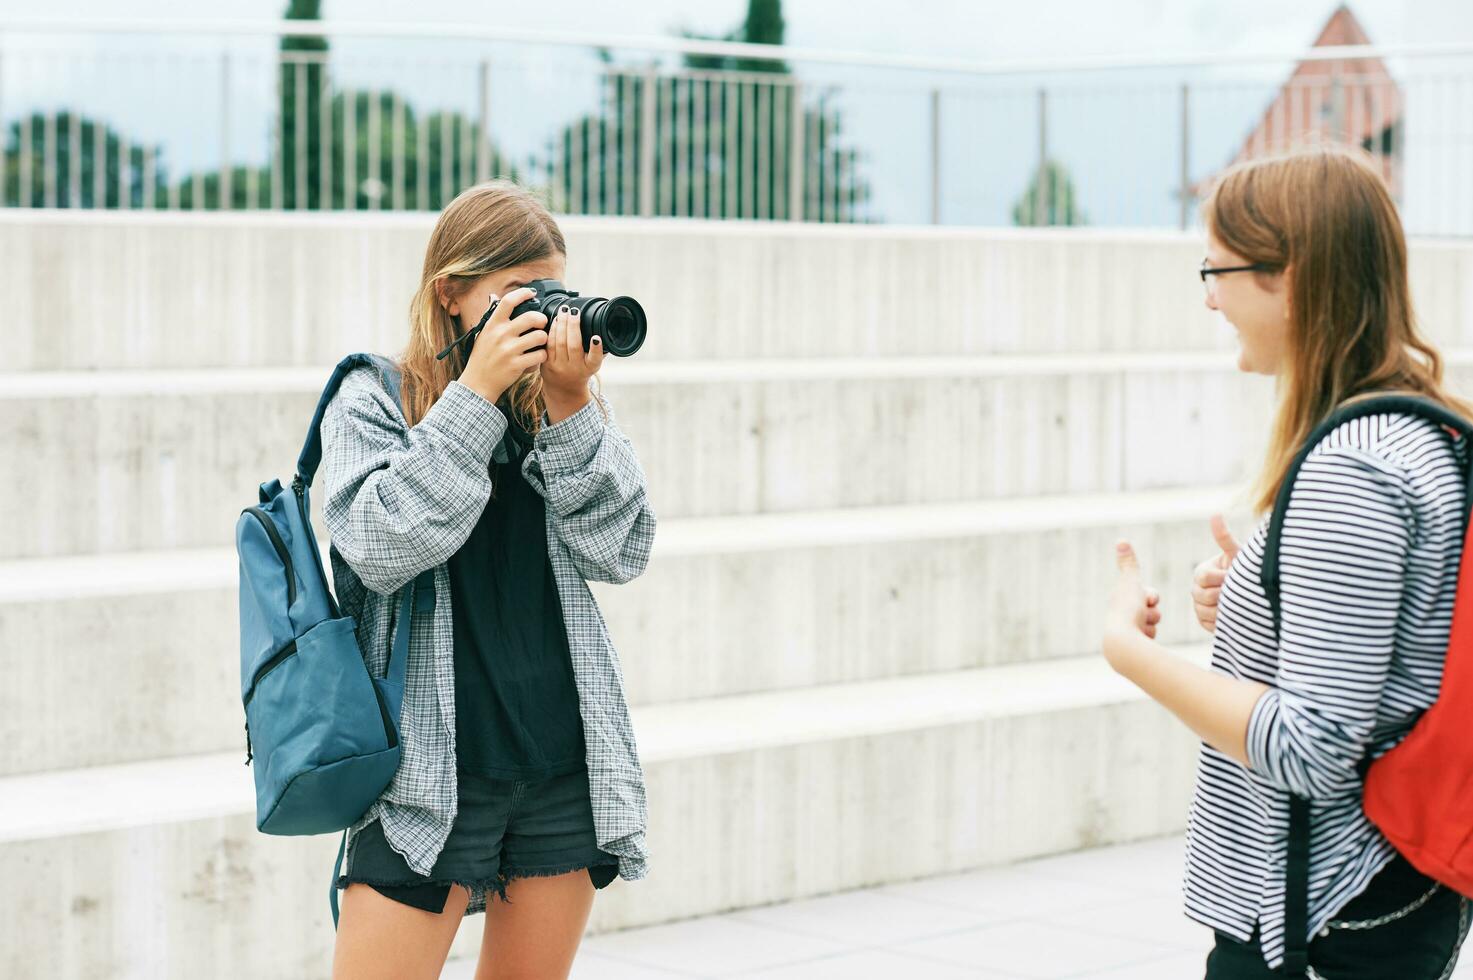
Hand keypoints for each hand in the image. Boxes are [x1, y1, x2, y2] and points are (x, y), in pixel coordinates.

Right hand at [457, 286, 549, 404]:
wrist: (477, 383)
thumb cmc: (482, 357)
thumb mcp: (483, 333)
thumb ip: (492, 317)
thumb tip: (494, 297)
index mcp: (493, 324)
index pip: (509, 301)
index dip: (523, 293)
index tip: (531, 293)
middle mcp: (501, 335)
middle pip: (531, 317)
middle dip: (542, 319)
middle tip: (541, 324)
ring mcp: (509, 350)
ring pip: (540, 336)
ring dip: (544, 339)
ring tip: (540, 343)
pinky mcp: (517, 365)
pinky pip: (540, 355)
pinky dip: (542, 356)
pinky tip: (537, 357)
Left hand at [541, 304, 604, 421]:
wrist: (565, 389)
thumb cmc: (581, 371)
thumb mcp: (592, 364)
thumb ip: (597, 350)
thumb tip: (603, 329)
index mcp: (589, 368)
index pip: (594, 359)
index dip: (596, 348)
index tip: (596, 338)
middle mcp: (575, 368)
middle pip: (573, 345)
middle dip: (573, 325)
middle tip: (574, 311)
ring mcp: (559, 367)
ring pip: (559, 343)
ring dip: (561, 324)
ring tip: (564, 311)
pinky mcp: (546, 364)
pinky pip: (549, 345)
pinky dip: (552, 331)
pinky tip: (555, 320)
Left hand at [1103, 541, 1161, 671]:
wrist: (1122, 640)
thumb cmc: (1127, 608)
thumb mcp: (1130, 582)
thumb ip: (1129, 562)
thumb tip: (1121, 539)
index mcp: (1120, 600)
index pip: (1148, 595)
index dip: (1151, 596)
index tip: (1145, 599)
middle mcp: (1120, 615)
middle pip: (1151, 610)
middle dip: (1152, 612)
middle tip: (1143, 614)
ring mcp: (1125, 631)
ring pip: (1152, 624)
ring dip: (1151, 625)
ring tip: (1140, 628)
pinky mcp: (1130, 645)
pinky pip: (1151, 638)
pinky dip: (1149, 637)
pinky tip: (1141, 641)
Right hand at [1191, 514, 1239, 633]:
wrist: (1255, 594)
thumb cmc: (1246, 570)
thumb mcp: (1238, 554)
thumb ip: (1225, 538)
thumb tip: (1215, 514)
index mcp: (1202, 571)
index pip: (1204, 577)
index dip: (1222, 578)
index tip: (1237, 577)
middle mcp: (1196, 589)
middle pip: (1203, 596)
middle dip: (1224, 595)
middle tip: (1242, 592)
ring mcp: (1198, 606)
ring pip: (1204, 612)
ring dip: (1224, 610)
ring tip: (1239, 604)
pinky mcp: (1204, 622)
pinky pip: (1208, 625)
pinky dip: (1221, 622)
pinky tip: (1234, 616)